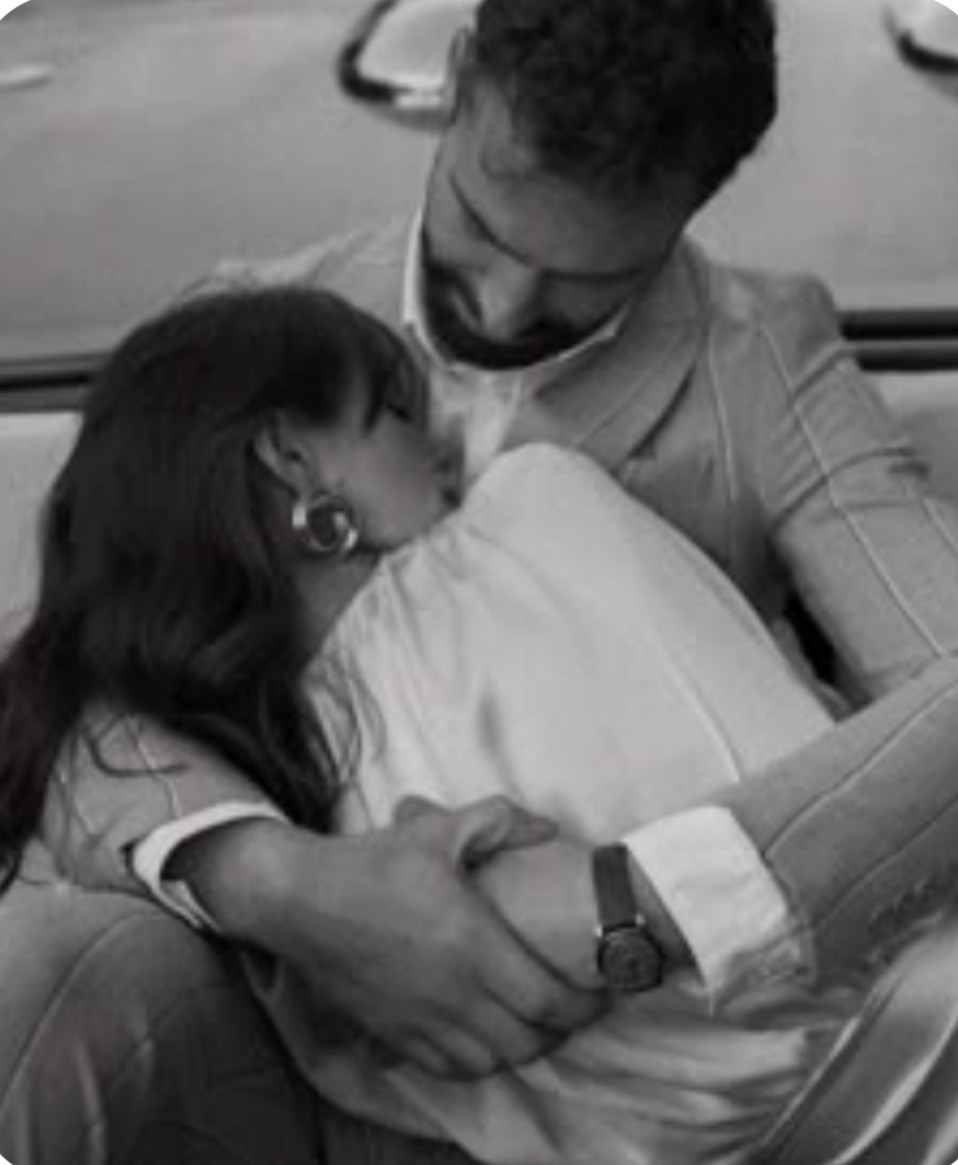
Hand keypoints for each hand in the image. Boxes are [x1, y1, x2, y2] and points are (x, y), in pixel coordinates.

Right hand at [178, 801, 599, 1078]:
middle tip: (573, 1007)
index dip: (584, 1006)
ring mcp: (422, 1020)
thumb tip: (548, 828)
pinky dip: (478, 1061)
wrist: (301, 899)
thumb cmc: (373, 863)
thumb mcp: (440, 830)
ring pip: (492, 1062)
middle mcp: (453, 993)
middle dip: (561, 1031)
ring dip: (520, 1048)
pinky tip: (483, 1036)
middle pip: (528, 1043)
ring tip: (532, 1022)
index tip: (602, 989)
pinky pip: (449, 1068)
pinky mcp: (394, 1033)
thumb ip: (501, 821)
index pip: (548, 1001)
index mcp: (472, 944)